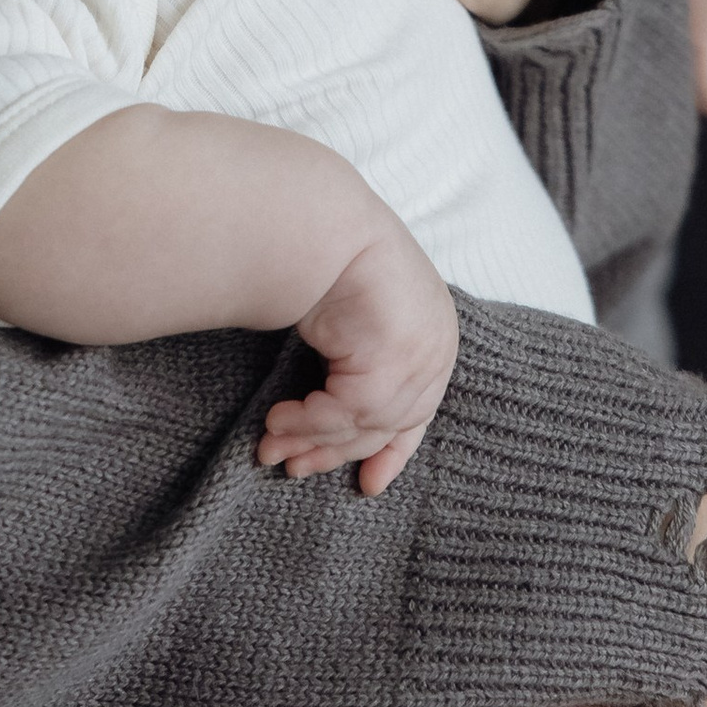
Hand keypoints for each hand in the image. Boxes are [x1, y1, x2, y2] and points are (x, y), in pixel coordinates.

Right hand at [257, 216, 460, 495]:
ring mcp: (421, 354)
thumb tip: (337, 409)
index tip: (368, 483)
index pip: (420, 410)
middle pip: (391, 424)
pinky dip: (308, 421)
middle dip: (337, 451)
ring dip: (311, 438)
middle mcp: (437, 347)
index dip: (393, 451)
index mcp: (435, 334)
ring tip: (270, 444)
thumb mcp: (356, 316)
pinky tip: (276, 419)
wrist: (320, 223)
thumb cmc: (329, 259)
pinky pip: (346, 411)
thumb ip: (357, 359)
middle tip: (293, 467)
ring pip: (365, 424)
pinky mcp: (393, 360)